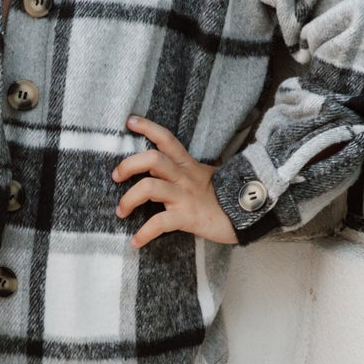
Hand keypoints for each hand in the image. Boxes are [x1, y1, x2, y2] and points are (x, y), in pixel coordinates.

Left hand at [112, 114, 237, 247]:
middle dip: (128, 165)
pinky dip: (143, 234)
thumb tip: (157, 172)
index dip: (148, 127)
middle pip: (153, 160)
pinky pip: (159, 224)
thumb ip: (183, 172)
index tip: (130, 122)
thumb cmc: (223, 198)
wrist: (247, 217)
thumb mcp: (204, 177)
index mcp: (188, 165)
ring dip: (128, 199)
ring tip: (121, 211)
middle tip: (116, 176)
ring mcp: (185, 197)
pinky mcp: (187, 217)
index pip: (167, 139)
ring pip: (149, 189)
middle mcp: (184, 177)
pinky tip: (135, 242)